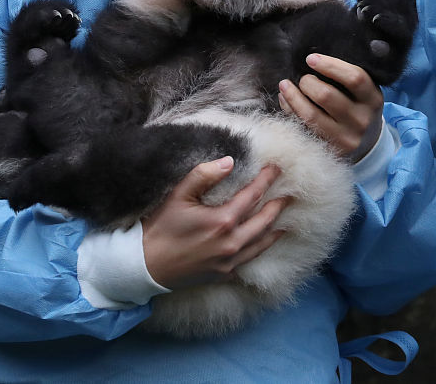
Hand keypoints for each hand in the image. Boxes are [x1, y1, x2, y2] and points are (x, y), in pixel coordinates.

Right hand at [142, 160, 288, 289]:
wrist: (144, 267)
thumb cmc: (160, 228)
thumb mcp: (178, 196)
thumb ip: (204, 175)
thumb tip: (230, 162)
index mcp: (222, 221)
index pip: (253, 195)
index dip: (266, 180)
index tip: (276, 168)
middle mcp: (232, 243)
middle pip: (265, 220)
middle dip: (278, 205)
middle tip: (291, 194)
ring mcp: (229, 262)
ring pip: (262, 243)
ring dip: (275, 228)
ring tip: (285, 219)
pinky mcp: (224, 274)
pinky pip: (250, 260)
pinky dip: (261, 248)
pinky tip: (265, 242)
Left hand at [279, 53, 383, 160]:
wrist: (368, 144)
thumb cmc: (359, 108)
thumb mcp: (364, 92)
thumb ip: (347, 77)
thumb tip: (312, 60)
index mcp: (373, 100)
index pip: (354, 78)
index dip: (330, 65)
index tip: (311, 59)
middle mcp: (361, 120)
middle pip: (326, 96)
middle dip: (307, 82)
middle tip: (303, 78)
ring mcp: (346, 138)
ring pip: (311, 115)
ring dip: (293, 96)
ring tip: (285, 85)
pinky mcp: (330, 150)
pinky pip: (303, 128)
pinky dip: (290, 111)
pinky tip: (285, 100)